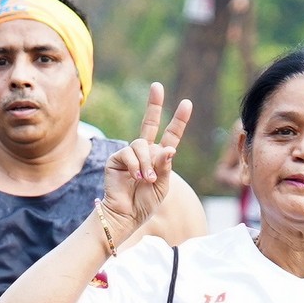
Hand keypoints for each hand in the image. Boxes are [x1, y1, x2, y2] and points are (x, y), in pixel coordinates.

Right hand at [104, 80, 193, 236]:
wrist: (126, 215)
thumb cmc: (144, 203)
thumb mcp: (162, 186)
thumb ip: (165, 167)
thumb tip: (168, 149)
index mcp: (159, 157)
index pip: (171, 135)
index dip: (179, 120)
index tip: (187, 103)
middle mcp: (144, 152)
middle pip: (149, 123)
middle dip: (154, 104)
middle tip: (157, 87)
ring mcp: (129, 154)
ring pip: (141, 144)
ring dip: (146, 163)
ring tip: (147, 180)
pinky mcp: (116, 159)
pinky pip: (129, 153)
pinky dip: (136, 166)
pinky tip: (136, 178)